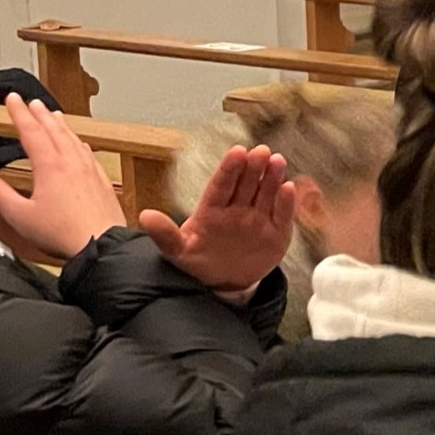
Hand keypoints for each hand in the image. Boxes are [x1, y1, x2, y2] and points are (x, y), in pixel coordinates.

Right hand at [0, 95, 128, 261]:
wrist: (103, 245)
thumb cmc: (63, 233)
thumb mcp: (20, 216)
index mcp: (50, 166)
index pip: (32, 131)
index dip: (20, 113)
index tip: (12, 98)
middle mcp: (72, 163)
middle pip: (54, 130)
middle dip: (40, 114)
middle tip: (31, 101)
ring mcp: (90, 171)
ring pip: (73, 139)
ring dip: (61, 125)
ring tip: (54, 115)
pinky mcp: (102, 182)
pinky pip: (88, 154)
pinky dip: (79, 143)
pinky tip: (80, 145)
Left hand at [138, 144, 296, 294]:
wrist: (224, 283)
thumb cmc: (198, 262)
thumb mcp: (178, 251)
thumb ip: (165, 235)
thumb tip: (145, 216)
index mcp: (212, 209)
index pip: (221, 185)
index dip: (229, 169)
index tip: (237, 151)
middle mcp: (236, 209)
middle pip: (246, 184)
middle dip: (254, 167)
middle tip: (261, 151)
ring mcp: (257, 219)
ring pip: (266, 194)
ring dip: (272, 178)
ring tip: (278, 160)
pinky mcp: (275, 233)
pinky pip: (282, 216)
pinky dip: (286, 203)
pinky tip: (289, 188)